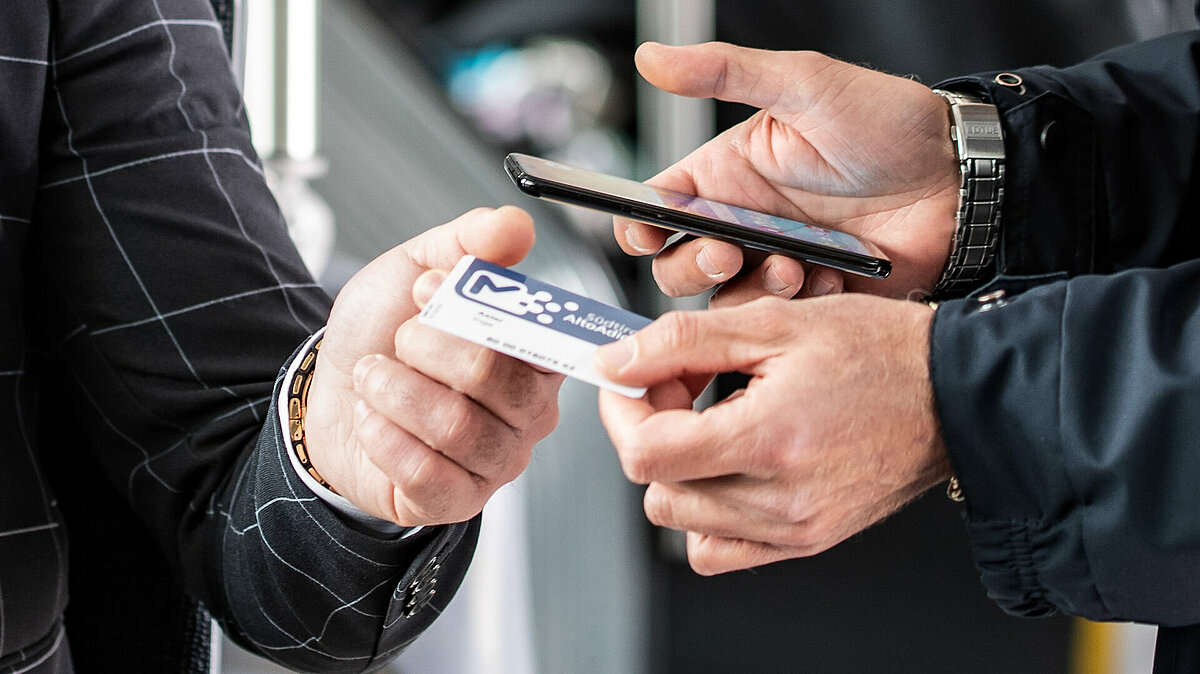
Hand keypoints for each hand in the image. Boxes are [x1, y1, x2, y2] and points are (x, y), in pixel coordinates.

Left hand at [304, 206, 564, 525]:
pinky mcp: (457, 501)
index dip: (474, 309)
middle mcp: (530, 411)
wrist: (329, 392)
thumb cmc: (385, 336)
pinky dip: (383, 437)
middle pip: (493, 376)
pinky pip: (427, 474)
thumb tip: (516, 226)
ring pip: (454, 425)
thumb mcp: (417, 268)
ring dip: (393, 391)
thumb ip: (469, 242)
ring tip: (375, 378)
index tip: (427, 288)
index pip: (536, 335)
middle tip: (399, 340)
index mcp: (535, 353)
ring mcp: (497, 461)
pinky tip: (373, 420)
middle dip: (424, 347)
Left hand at [594, 294, 949, 573]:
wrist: (957, 395)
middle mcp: (781, 498)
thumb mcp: (775, 322)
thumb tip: (615, 360)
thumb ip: (682, 341)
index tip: (632, 381)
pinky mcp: (806, 542)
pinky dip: (708, 512)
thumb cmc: (881, 352)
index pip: (647, 454)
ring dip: (679, 470)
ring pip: (683, 520)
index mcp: (770, 438)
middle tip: (681, 387)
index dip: (624, 412)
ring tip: (713, 422)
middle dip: (651, 433)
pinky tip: (732, 466)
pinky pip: (719, 550)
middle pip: (658, 490)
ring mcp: (794, 529)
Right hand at [616, 42, 959, 303]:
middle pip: (676, 266)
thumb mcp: (802, 84)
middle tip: (729, 249)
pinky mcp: (811, 294)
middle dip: (692, 265)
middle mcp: (743, 222)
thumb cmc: (887, 124)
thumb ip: (722, 72)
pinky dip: (795, 307)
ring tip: (792, 265)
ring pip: (722, 300)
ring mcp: (775, 261)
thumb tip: (651, 58)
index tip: (650, 232)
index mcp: (726, 174)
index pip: (657, 208)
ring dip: (747, 289)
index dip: (640, 226)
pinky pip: (777, 319)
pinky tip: (827, 279)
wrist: (959, 180)